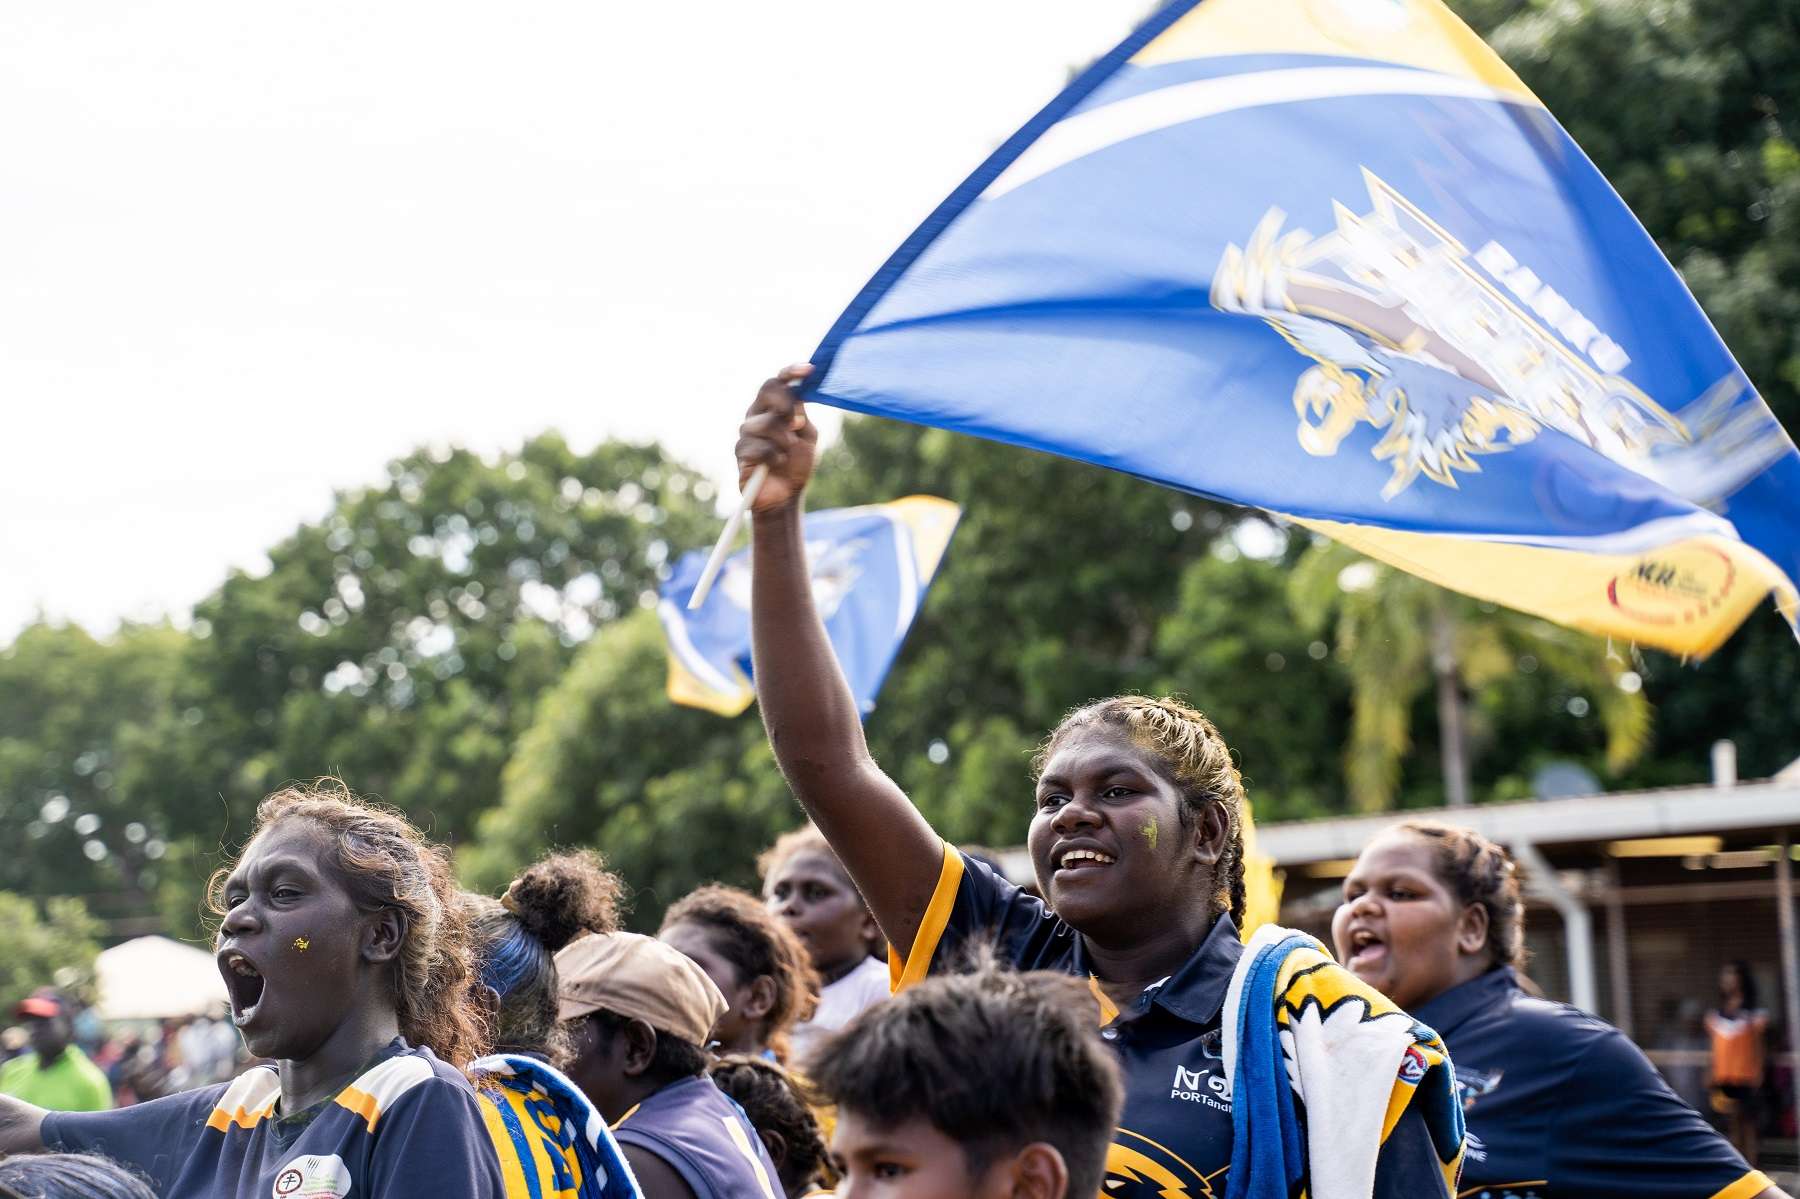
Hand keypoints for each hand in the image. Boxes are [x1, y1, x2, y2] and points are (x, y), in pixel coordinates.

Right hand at [735, 364, 816, 512]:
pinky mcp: (740, 451)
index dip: (791, 372)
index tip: (808, 370)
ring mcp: (747, 432)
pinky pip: (759, 447)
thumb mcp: (807, 435)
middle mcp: (758, 413)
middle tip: (798, 424)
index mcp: (774, 407)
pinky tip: (777, 464)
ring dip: (784, 440)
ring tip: (787, 454)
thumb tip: (797, 396)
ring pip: (767, 422)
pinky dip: (774, 457)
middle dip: (787, 404)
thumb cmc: (796, 463)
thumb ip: (802, 414)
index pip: (778, 382)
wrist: (786, 495)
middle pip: (768, 390)